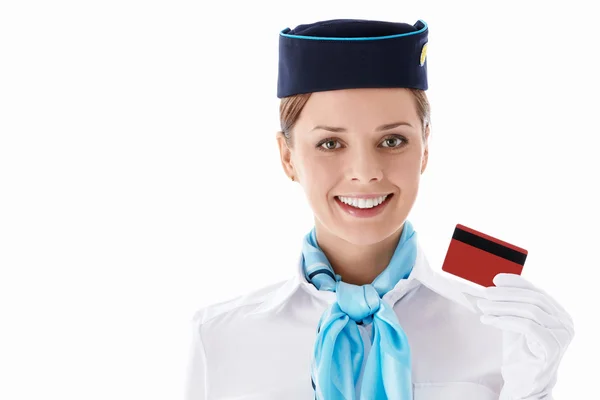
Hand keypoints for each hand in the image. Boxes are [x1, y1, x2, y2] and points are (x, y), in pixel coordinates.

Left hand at [476, 273, 573, 399]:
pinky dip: (505, 320)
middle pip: (534, 299)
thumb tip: (493, 285)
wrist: (525, 380)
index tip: (496, 279)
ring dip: (502, 306)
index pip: (537, 292)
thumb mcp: (515, 321)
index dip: (516, 283)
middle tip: (484, 294)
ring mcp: (562, 335)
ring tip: (482, 307)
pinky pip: (527, 326)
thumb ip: (510, 304)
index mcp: (559, 313)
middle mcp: (565, 322)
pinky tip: (489, 320)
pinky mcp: (553, 346)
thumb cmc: (520, 350)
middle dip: (506, 294)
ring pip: (530, 310)